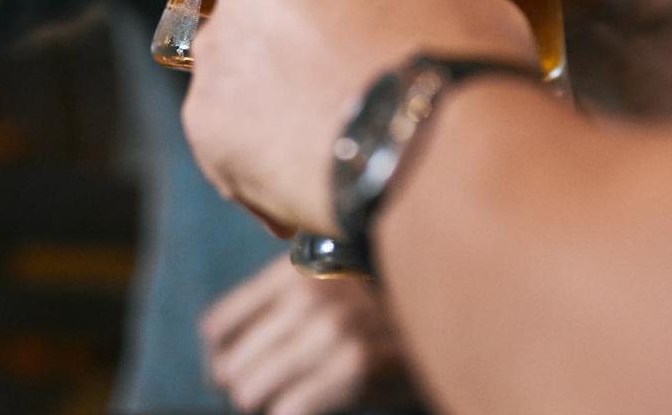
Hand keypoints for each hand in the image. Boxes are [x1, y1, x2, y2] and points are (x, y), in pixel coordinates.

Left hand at [183, 0, 534, 232]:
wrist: (440, 145)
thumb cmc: (464, 63)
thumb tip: (418, 25)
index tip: (353, 25)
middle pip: (260, 4)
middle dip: (292, 44)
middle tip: (342, 87)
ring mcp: (220, 44)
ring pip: (237, 72)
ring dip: (271, 101)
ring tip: (329, 143)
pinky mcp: (204, 117)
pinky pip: (224, 139)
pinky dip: (256, 161)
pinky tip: (310, 178)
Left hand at [200, 256, 415, 414]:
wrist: (455, 310)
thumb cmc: (384, 309)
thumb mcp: (328, 284)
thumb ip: (282, 302)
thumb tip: (222, 361)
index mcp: (293, 272)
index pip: (216, 328)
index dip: (220, 363)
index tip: (237, 377)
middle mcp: (306, 296)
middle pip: (230, 368)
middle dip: (249, 390)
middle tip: (277, 393)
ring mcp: (330, 331)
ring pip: (251, 394)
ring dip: (271, 405)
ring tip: (299, 397)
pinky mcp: (353, 367)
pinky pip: (286, 411)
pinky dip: (293, 414)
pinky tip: (315, 406)